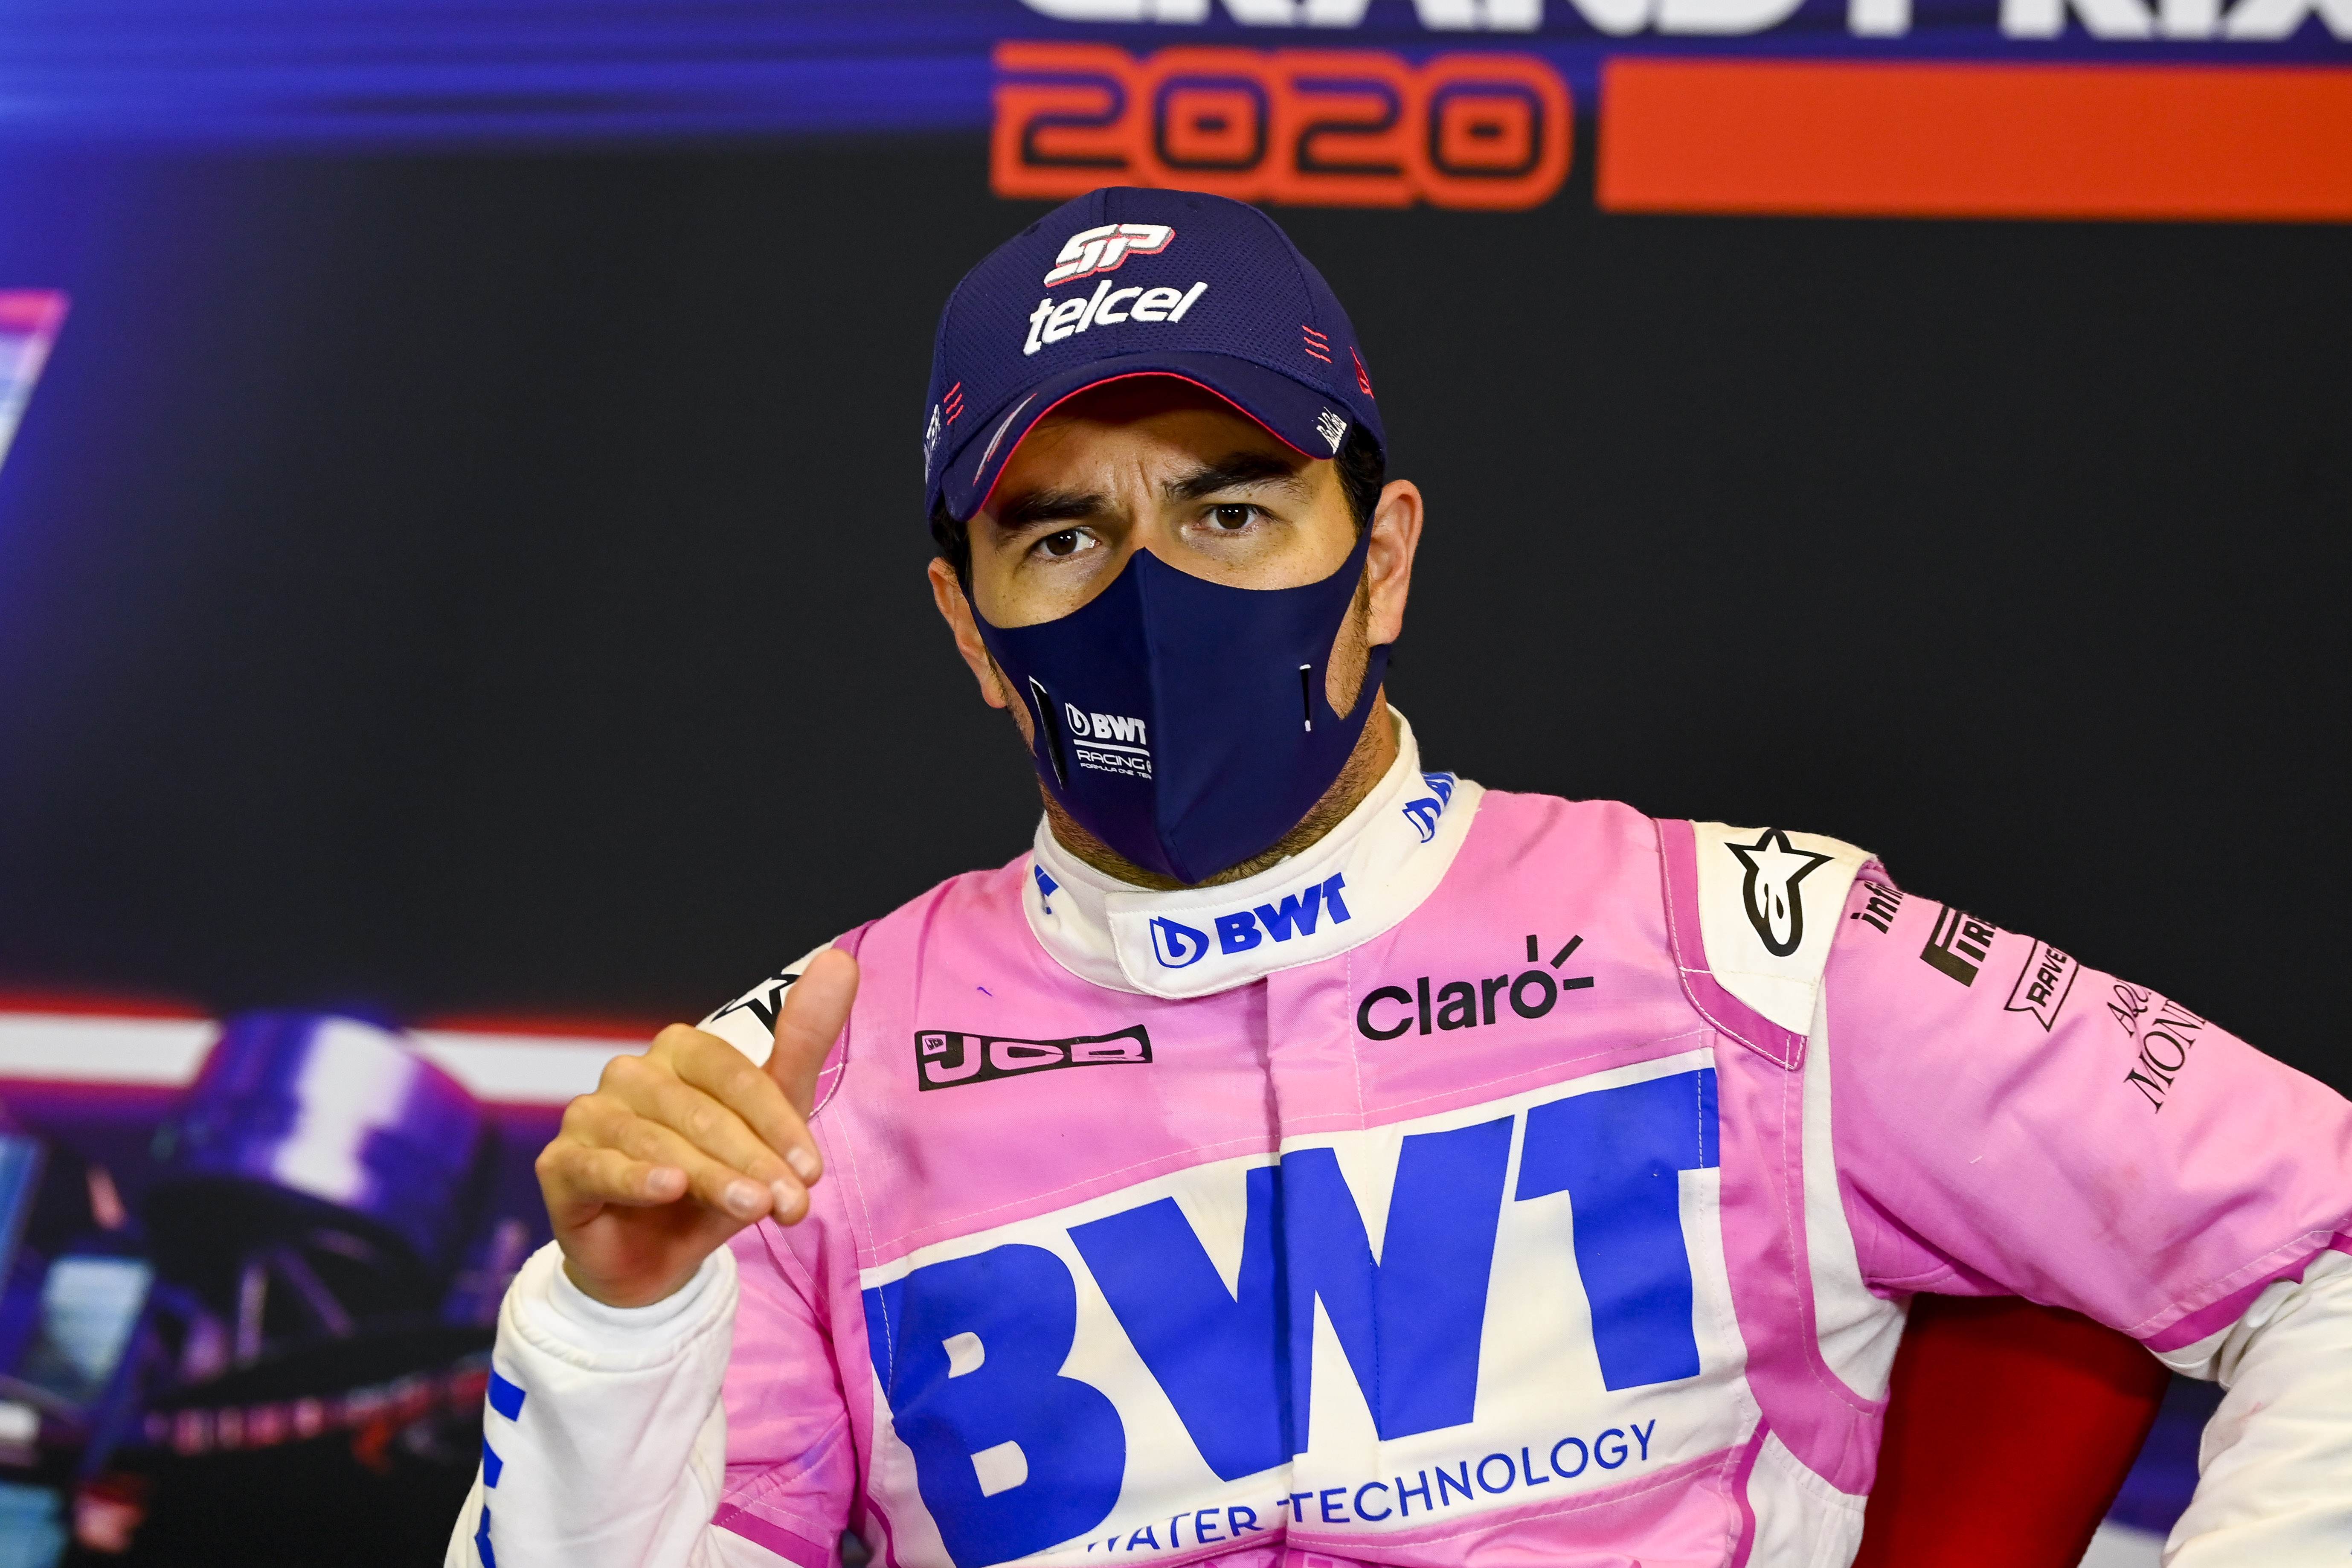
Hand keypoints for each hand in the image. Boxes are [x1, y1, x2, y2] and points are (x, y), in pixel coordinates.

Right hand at [534, 949, 859, 1307]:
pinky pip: (600, 1166)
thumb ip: (801, 1045)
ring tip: (755, 1208)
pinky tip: (670, 1188)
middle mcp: (631, 1074)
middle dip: (753, 1160)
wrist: (655, 1258)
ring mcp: (591, 1115)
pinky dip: (637, 1177)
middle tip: (792, 1202)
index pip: (735, 1075)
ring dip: (712, 1176)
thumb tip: (839, 960)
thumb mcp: (768, 1122)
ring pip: (658, 1142)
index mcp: (680, 1052)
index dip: (777, 1123)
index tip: (812, 1170)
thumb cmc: (715, 1179)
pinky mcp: (561, 1164)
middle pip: (701, 1111)